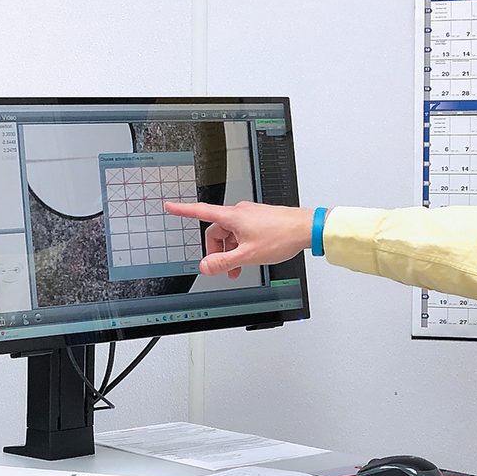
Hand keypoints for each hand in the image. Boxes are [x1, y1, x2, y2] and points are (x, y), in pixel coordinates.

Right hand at [163, 201, 315, 278]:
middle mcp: (240, 213)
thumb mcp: (248, 255)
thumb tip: (205, 266)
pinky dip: (241, 246)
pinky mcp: (259, 220)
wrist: (306, 228)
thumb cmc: (282, 236)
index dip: (183, 210)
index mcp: (232, 217)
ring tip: (240, 268)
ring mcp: (250, 216)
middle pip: (217, 232)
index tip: (170, 207)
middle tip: (223, 268)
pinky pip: (242, 233)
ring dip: (231, 252)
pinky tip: (250, 257)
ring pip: (231, 235)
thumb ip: (224, 262)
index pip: (201, 211)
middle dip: (217, 251)